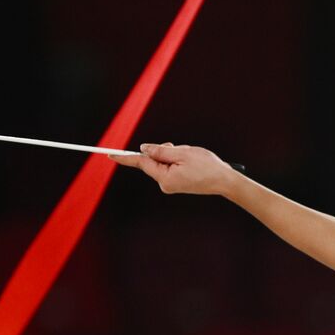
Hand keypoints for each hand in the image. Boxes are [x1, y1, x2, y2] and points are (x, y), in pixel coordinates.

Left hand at [108, 142, 237, 195]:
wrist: (225, 181)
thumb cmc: (208, 167)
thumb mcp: (182, 153)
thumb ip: (160, 150)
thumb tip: (143, 149)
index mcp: (165, 177)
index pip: (140, 163)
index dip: (124, 157)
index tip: (109, 154)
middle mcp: (165, 184)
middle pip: (152, 161)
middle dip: (161, 150)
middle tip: (178, 149)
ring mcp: (170, 185)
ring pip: (162, 163)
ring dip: (172, 155)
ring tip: (189, 157)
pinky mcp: (176, 184)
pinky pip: (169, 167)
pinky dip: (176, 160)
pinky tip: (189, 162)